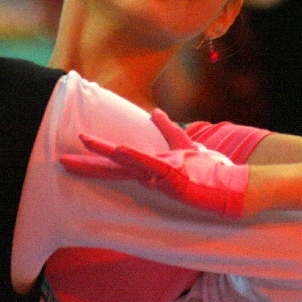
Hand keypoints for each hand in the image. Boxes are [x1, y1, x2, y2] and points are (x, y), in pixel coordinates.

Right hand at [60, 109, 249, 217]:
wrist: (239, 189)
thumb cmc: (213, 172)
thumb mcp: (188, 146)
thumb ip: (169, 130)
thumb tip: (154, 112)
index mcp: (153, 167)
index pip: (119, 161)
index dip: (96, 157)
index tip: (72, 152)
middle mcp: (155, 175)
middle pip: (117, 168)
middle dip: (90, 164)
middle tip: (62, 160)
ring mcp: (165, 179)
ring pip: (132, 166)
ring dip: (108, 158)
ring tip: (84, 149)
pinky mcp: (179, 181)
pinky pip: (155, 167)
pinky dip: (137, 159)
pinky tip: (121, 150)